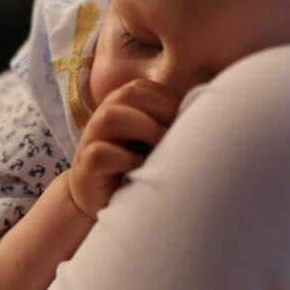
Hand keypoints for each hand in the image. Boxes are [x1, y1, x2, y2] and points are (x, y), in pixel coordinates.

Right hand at [69, 79, 180, 218]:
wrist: (101, 202)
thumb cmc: (134, 169)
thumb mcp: (152, 143)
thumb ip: (166, 124)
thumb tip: (204, 113)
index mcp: (118, 107)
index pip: (140, 87)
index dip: (166, 100)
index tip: (182, 122)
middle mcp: (102, 119)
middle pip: (127, 94)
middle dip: (158, 109)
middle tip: (174, 134)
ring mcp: (91, 141)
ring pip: (110, 116)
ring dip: (143, 128)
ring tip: (159, 146)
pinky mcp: (86, 167)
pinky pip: (100, 153)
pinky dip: (125, 159)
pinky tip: (139, 169)